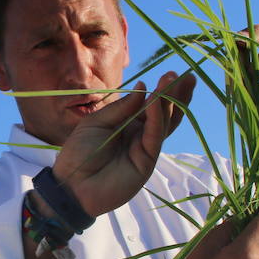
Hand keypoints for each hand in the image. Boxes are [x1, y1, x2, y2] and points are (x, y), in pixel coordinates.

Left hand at [50, 71, 195, 217]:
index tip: (173, 73)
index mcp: (128, 125)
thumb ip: (120, 108)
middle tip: (187, 75)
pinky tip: (156, 101)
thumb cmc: (79, 154)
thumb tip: (143, 87)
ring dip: (171, 102)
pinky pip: (153, 136)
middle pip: (164, 113)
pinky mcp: (146, 162)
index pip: (151, 106)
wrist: (71, 185)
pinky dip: (156, 118)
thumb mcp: (95, 123)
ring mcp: (145, 149)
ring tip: (178, 81)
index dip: (162, 91)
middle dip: (176, 94)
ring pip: (164, 123)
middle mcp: (140, 136)